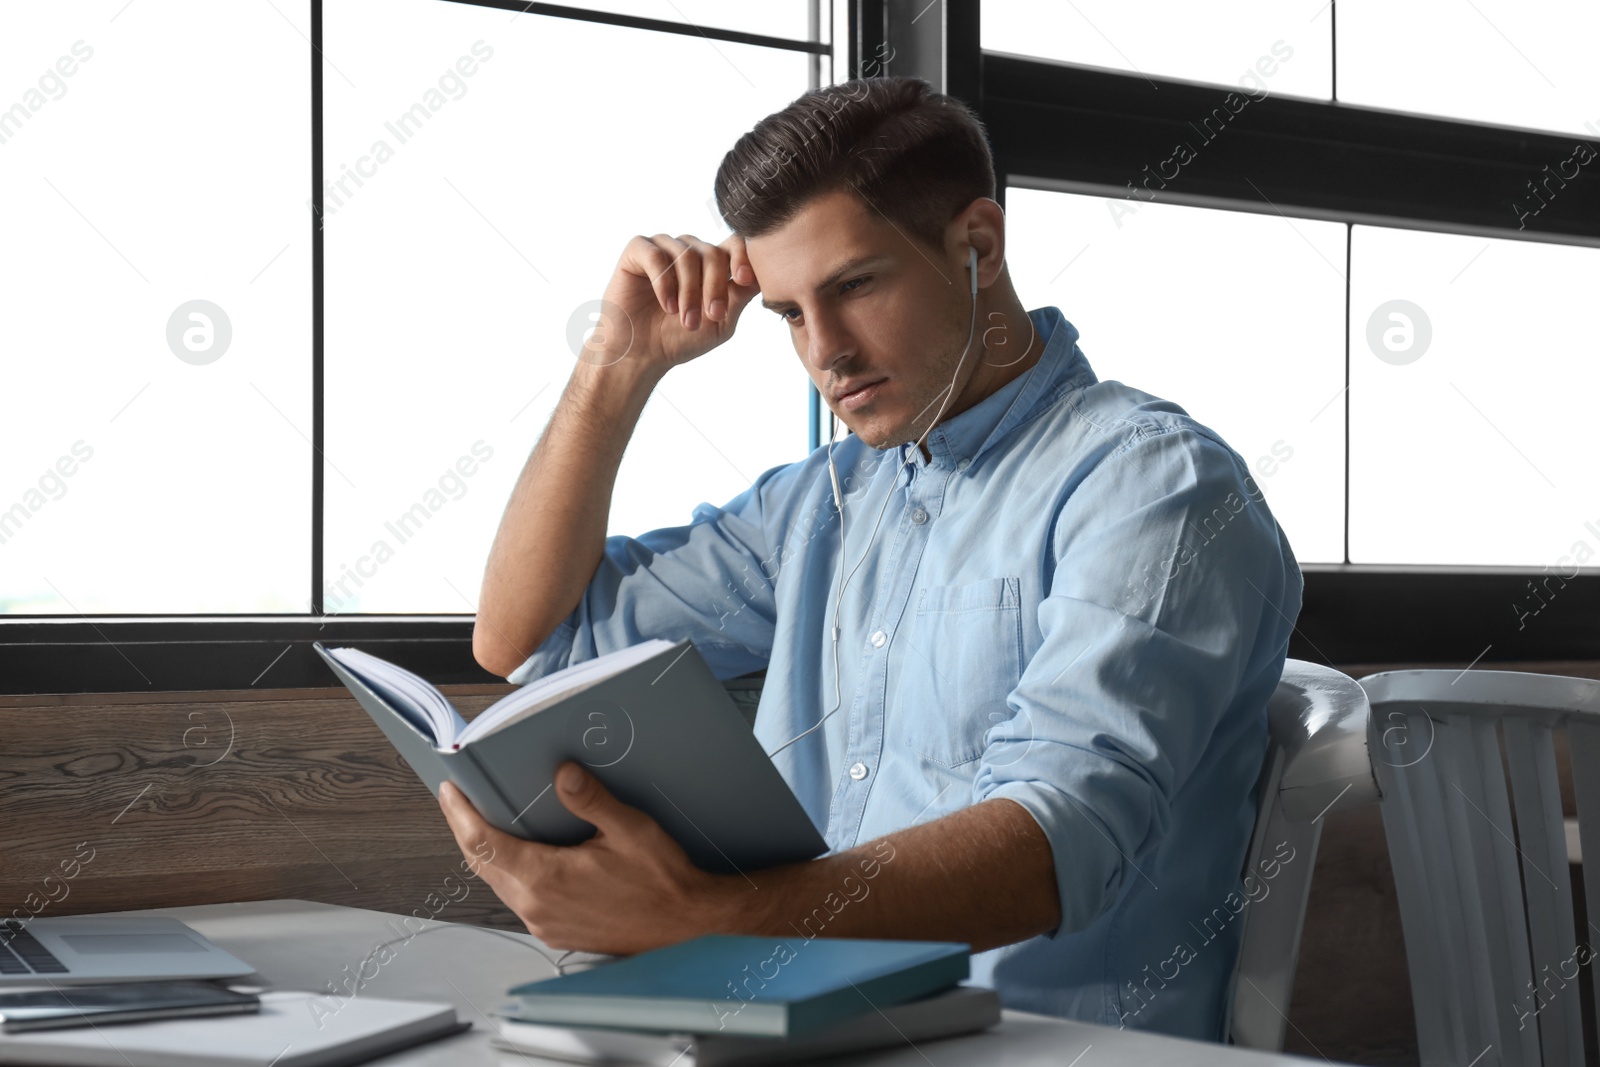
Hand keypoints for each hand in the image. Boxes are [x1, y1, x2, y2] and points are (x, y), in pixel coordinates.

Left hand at [438, 761, 741, 953]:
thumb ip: (591, 800)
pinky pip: (518, 899)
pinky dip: (509, 873)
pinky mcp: (556, 931)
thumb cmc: (663, 882)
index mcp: (546, 879)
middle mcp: (537, 906)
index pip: (483, 843)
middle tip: (461, 800)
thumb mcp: (630, 829)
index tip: (451, 791)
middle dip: (467, 829)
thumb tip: (563, 774)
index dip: (460, 815)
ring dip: (487, 853)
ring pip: (498, 883)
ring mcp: (545, 923)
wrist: (686, 925)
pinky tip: (521, 855)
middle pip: (483, 864)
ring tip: (486, 822)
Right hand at [590, 233, 760, 370]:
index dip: (743, 257)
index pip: (735, 245)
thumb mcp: (720, 322)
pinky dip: (664, 282)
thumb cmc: (680, 339)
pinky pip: (657, 255)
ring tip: (685, 319)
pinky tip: (666, 305)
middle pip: (713, 253)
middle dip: (714, 287)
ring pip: (687, 254)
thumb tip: (763, 274)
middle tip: (711, 316)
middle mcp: (689, 251)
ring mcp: (664, 247)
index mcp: (712, 264)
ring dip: (689, 291)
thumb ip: (740, 296)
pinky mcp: (638, 250)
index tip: (742, 280)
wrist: (640, 354)